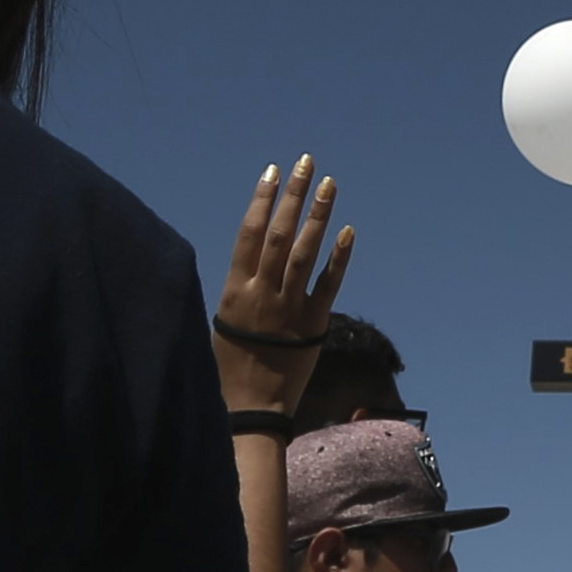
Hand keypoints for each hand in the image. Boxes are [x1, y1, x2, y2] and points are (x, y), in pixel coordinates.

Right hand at [214, 156, 353, 405]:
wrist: (249, 409)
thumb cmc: (229, 368)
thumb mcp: (223, 322)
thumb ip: (239, 288)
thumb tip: (250, 258)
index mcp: (235, 291)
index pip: (249, 234)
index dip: (262, 200)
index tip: (272, 171)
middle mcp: (262, 293)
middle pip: (279, 233)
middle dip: (293, 195)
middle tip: (306, 162)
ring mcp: (289, 308)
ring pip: (305, 252)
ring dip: (318, 215)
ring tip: (329, 184)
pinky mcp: (313, 325)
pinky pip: (329, 285)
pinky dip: (339, 257)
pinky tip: (348, 231)